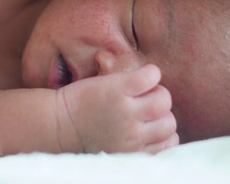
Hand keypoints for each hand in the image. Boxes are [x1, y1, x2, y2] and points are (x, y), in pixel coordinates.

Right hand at [56, 64, 178, 153]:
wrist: (61, 126)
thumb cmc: (81, 100)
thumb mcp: (101, 81)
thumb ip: (128, 79)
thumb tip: (155, 79)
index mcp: (116, 90)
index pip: (152, 76)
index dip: (151, 74)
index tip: (144, 77)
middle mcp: (126, 113)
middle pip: (164, 101)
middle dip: (159, 96)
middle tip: (146, 98)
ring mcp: (130, 137)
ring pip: (169, 124)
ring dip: (162, 117)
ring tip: (149, 117)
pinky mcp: (132, 154)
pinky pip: (166, 146)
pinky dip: (165, 138)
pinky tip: (152, 132)